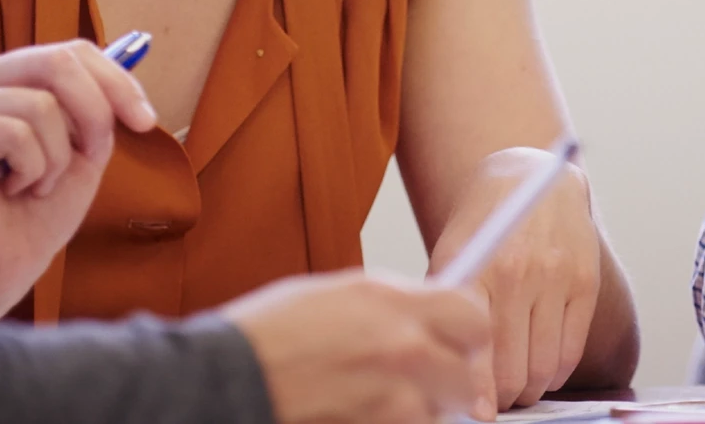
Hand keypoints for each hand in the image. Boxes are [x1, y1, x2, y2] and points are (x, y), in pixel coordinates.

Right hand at [0, 39, 159, 322]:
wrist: (3, 269)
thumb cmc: (40, 209)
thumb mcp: (84, 144)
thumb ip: (97, 100)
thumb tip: (131, 53)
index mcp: (5, 73)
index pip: (70, 51)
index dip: (117, 82)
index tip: (146, 122)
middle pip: (57, 64)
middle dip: (93, 116)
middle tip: (90, 158)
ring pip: (41, 106)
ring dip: (55, 158)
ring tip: (33, 184)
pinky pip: (16, 134)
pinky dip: (31, 170)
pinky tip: (10, 190)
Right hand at [224, 270, 492, 423]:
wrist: (230, 381)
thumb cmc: (268, 336)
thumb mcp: (337, 294)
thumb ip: (392, 304)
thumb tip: (425, 313)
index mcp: (394, 303)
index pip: (474, 316)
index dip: (466, 332)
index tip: (458, 341)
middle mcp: (403, 349)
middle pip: (465, 375)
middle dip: (446, 381)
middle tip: (417, 381)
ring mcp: (394, 401)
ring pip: (437, 414)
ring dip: (416, 411)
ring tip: (370, 399)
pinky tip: (357, 413)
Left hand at [425, 146, 602, 415]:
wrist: (528, 175)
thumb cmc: (482, 226)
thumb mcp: (453, 256)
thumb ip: (450, 311)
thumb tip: (448, 377)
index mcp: (476, 270)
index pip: (475, 355)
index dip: (475, 396)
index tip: (475, 413)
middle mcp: (517, 273)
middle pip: (512, 371)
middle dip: (502, 397)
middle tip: (495, 398)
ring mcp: (556, 277)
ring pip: (544, 369)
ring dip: (530, 389)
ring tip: (518, 383)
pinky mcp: (585, 282)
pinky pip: (571, 352)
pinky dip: (556, 372)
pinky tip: (543, 364)